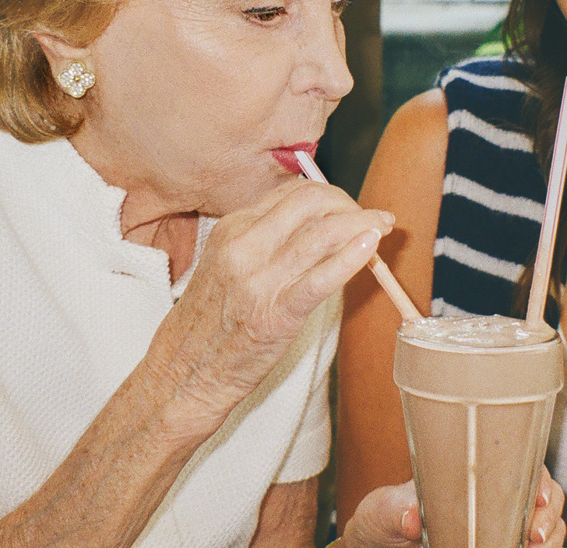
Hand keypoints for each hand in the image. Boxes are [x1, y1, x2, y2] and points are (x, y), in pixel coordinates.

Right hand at [159, 178, 393, 415]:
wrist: (182, 374)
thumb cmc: (209, 323)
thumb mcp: (227, 265)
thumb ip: (265, 241)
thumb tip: (320, 227)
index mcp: (231, 229)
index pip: (292, 192)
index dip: (332, 195)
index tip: (351, 208)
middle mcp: (243, 246)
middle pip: (311, 202)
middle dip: (350, 204)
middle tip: (373, 219)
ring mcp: (258, 280)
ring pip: (322, 233)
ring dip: (362, 224)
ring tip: (384, 228)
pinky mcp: (275, 314)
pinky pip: (320, 278)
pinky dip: (351, 257)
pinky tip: (371, 247)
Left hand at [343, 470, 565, 547]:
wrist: (381, 545)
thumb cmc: (385, 520)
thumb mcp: (384, 510)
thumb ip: (396, 510)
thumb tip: (411, 516)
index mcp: (473, 476)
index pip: (522, 466)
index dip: (540, 479)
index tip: (538, 496)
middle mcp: (494, 500)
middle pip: (545, 498)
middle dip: (550, 514)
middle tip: (535, 532)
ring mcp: (500, 527)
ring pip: (547, 527)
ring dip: (550, 536)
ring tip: (534, 546)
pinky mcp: (499, 543)